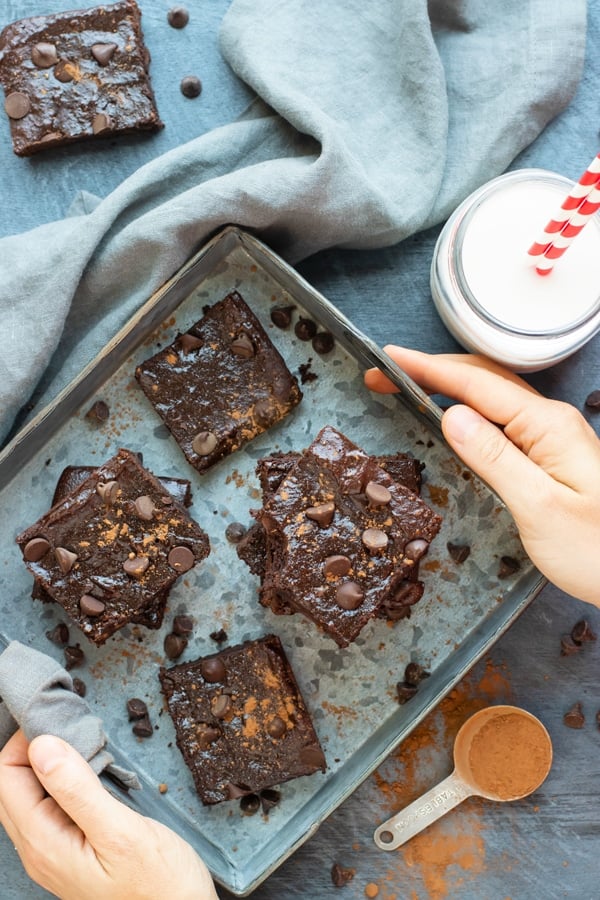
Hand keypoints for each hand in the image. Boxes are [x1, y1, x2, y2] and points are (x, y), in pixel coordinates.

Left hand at [0, 730, 218, 899]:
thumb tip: (41, 746)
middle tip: (71, 724)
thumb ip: (77, 789)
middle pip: (11, 786)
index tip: (62, 720)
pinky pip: (48, 808)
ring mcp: (53, 853)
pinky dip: (61, 781)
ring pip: (28, 796)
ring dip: (47, 763)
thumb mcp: (121, 832)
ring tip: (83, 742)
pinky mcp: (70, 852)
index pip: (6, 778)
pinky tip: (90, 771)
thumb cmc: (158, 884)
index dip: (25, 742)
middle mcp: (39, 850)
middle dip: (32, 747)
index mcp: (45, 843)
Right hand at [365, 347, 599, 607]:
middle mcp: (551, 421)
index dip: (427, 369)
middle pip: (483, 380)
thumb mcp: (539, 507)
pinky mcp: (551, 454)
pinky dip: (468, 406)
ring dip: (447, 384)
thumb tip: (451, 415)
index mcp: (547, 426)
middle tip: (382, 375)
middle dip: (430, 371)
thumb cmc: (597, 550)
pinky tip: (451, 413)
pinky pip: (502, 417)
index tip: (387, 357)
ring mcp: (553, 436)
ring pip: (492, 395)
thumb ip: (494, 458)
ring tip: (405, 385)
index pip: (477, 385)